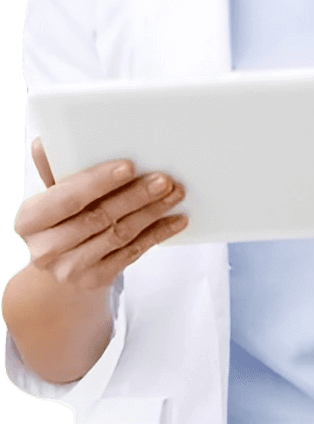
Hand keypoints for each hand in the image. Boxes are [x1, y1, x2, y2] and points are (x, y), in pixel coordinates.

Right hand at [13, 139, 187, 292]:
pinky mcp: (95, 280)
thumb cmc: (59, 219)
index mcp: (29, 221)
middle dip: (134, 195)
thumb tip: (45, 142)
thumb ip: (52, 169)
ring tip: (175, 193)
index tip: (128, 166)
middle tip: (163, 179)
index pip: (66, 198)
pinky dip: (157, 234)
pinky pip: (132, 253)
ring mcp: (70, 269)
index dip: (97, 182)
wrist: (59, 267)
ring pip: (119, 235)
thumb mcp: (51, 195)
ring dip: (151, 212)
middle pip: (98, 217)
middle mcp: (45, 249)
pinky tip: (175, 219)